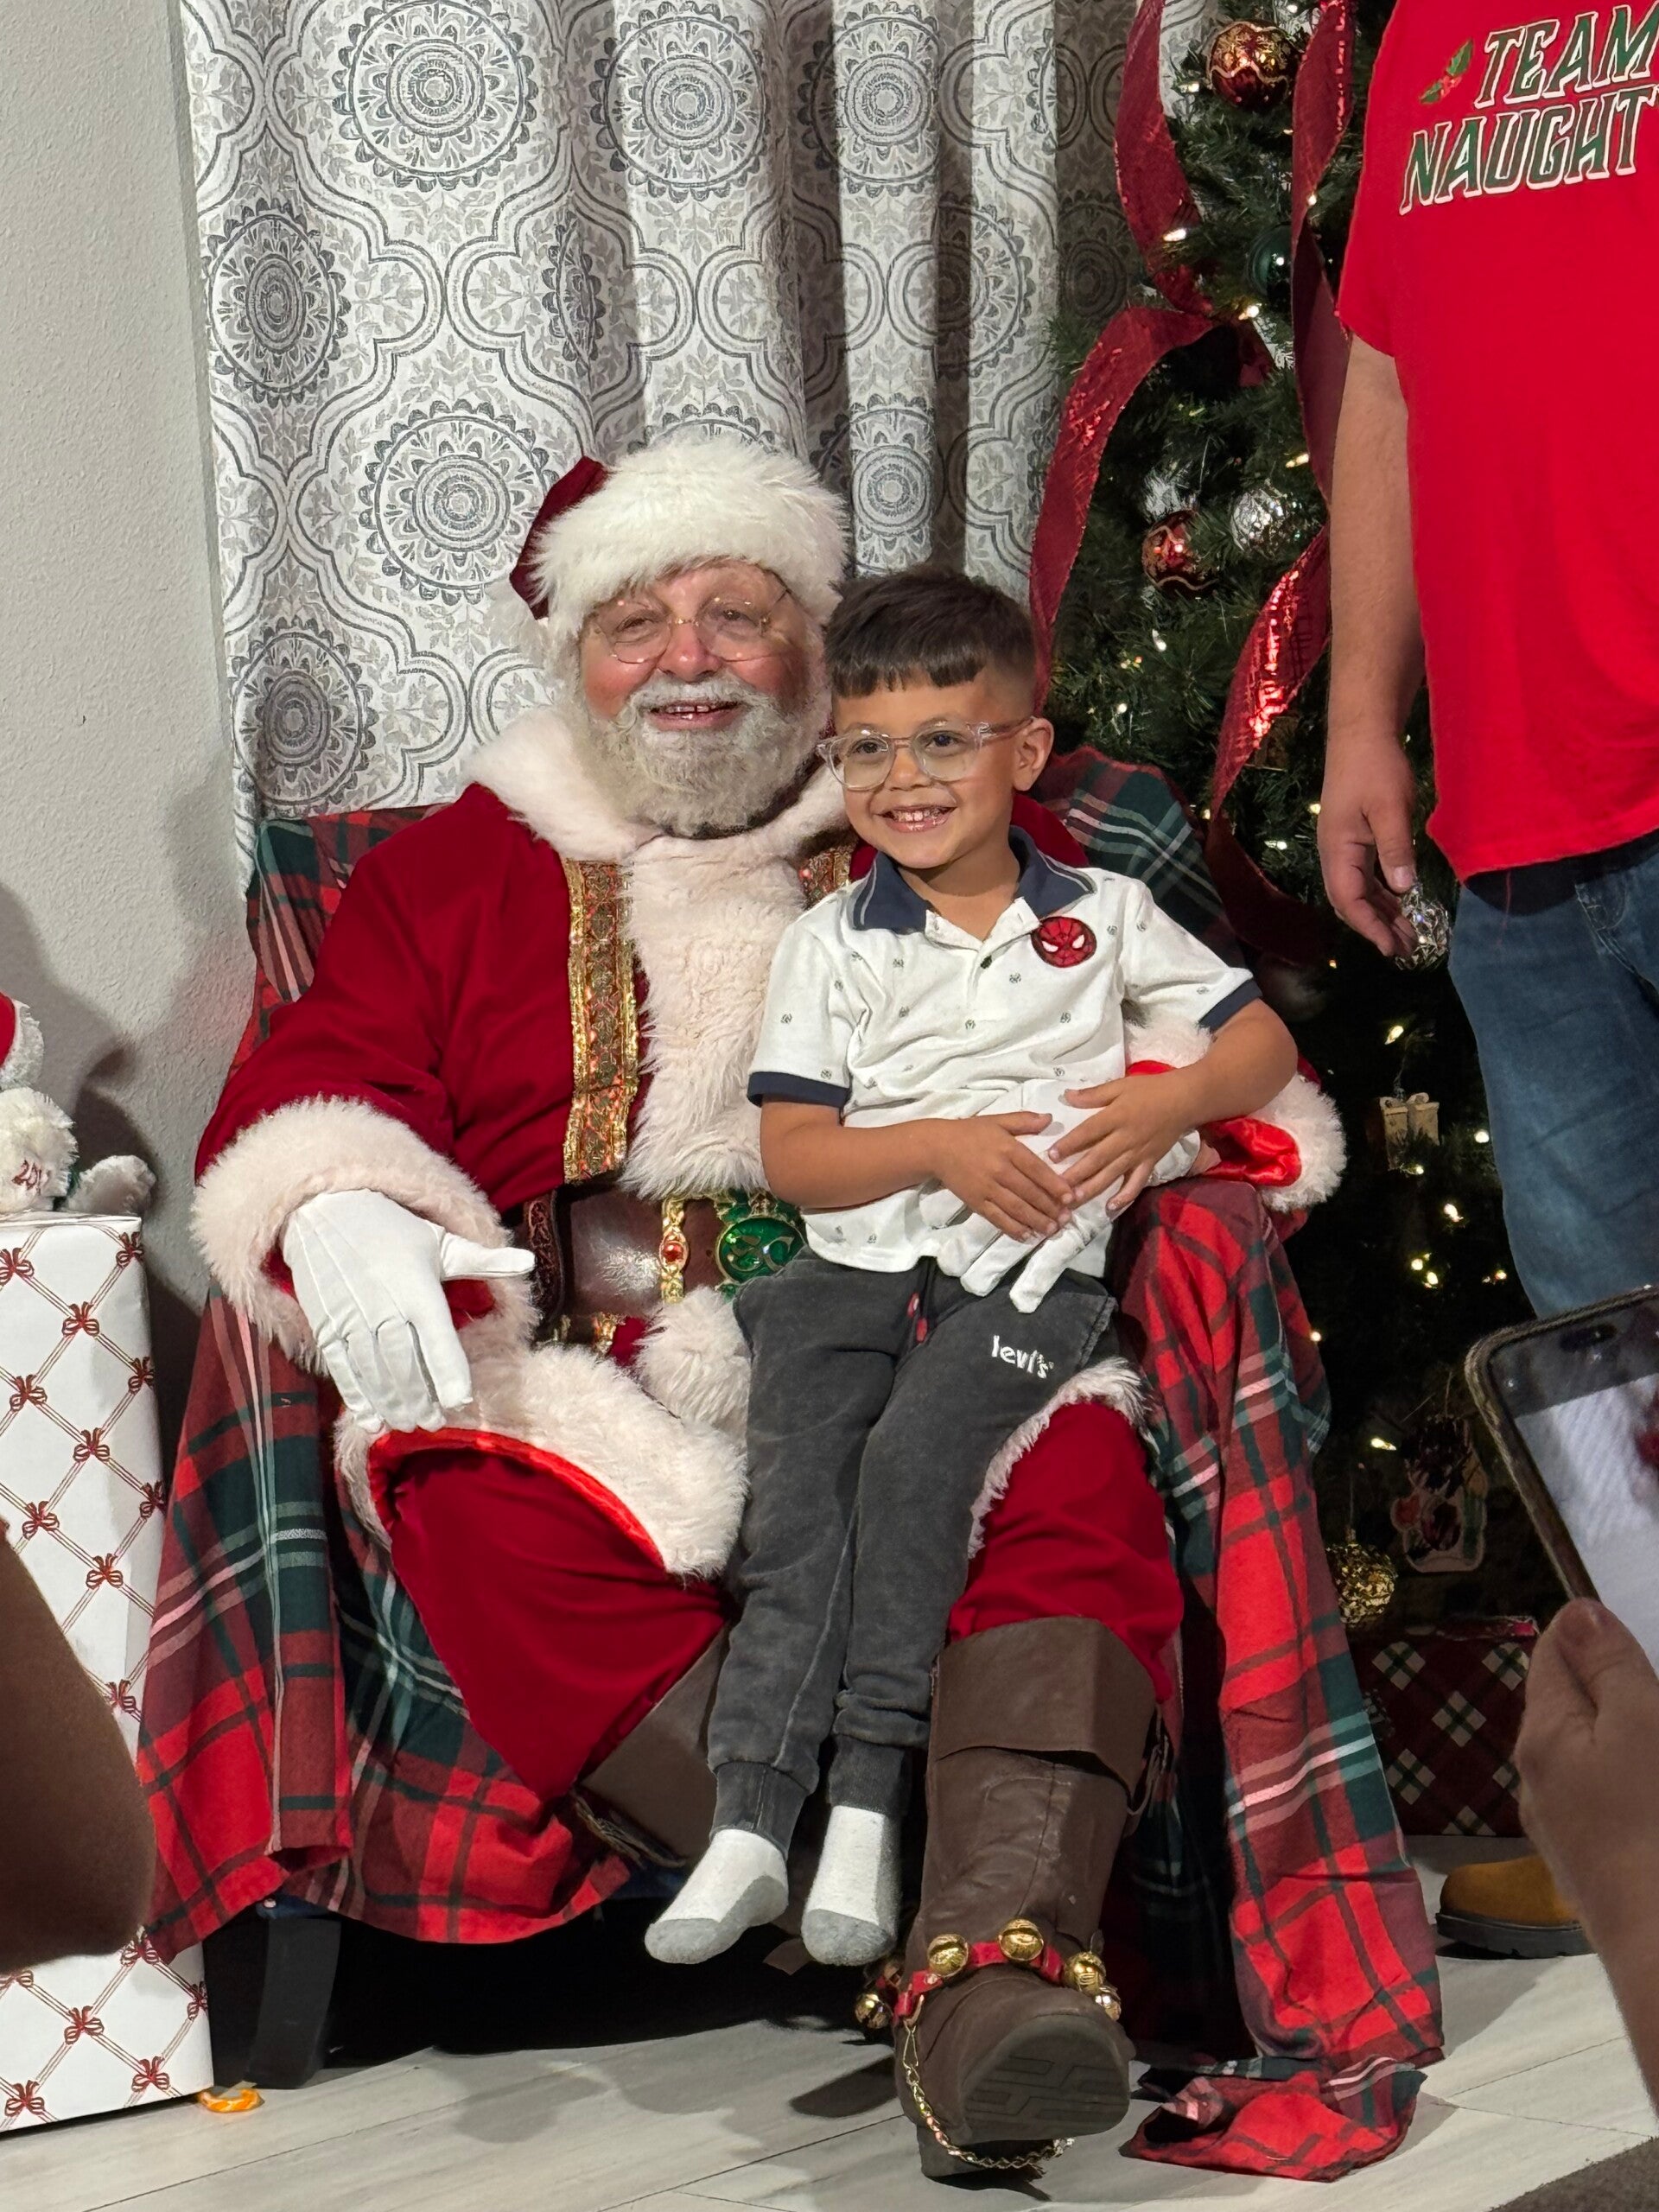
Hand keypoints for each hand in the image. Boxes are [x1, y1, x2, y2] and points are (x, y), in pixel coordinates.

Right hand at [281, 1189, 533, 1435]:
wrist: (325, 1212)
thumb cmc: (393, 1230)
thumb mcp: (441, 1241)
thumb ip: (484, 1260)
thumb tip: (530, 1262)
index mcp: (418, 1288)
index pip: (437, 1338)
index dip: (448, 1372)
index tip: (460, 1401)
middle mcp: (384, 1307)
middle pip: (405, 1364)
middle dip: (420, 1399)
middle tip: (434, 1423)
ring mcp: (351, 1319)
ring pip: (375, 1372)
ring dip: (392, 1403)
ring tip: (408, 1425)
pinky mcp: (326, 1327)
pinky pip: (343, 1369)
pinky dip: (357, 1398)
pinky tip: (371, 1421)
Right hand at [929, 1114, 1073, 1243]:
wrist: (936, 1147)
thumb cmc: (970, 1132)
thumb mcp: (998, 1120)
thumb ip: (1025, 1120)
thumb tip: (1050, 1118)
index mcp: (1008, 1148)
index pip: (1037, 1169)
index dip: (1055, 1185)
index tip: (1070, 1197)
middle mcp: (999, 1170)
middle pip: (1029, 1192)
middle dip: (1050, 1208)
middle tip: (1066, 1219)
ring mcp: (987, 1188)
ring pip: (1016, 1208)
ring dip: (1036, 1221)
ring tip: (1052, 1230)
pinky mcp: (976, 1202)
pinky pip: (997, 1218)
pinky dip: (1013, 1228)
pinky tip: (1027, 1235)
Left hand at [1048, 1073, 1198, 1212]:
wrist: (1185, 1100)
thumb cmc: (1150, 1090)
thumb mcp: (1120, 1085)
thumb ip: (1093, 1094)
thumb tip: (1067, 1097)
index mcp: (1117, 1116)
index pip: (1088, 1132)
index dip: (1069, 1144)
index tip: (1051, 1155)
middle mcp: (1126, 1138)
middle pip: (1097, 1158)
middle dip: (1076, 1173)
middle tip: (1056, 1187)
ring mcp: (1139, 1153)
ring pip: (1112, 1174)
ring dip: (1093, 1188)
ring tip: (1074, 1199)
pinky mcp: (1150, 1162)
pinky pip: (1137, 1182)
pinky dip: (1125, 1196)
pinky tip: (1111, 1207)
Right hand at [1317, 728, 1418, 957]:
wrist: (1362, 732)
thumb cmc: (1375, 767)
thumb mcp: (1390, 808)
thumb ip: (1395, 849)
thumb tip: (1404, 890)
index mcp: (1338, 850)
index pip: (1349, 900)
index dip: (1369, 928)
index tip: (1391, 948)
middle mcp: (1335, 854)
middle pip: (1351, 902)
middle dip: (1376, 928)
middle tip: (1406, 950)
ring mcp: (1344, 846)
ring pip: (1359, 891)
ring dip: (1381, 914)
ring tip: (1407, 935)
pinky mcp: (1355, 838)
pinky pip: (1366, 876)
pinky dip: (1383, 894)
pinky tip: (1400, 903)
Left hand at [1516, 1600, 1658, 1948]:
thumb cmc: (1656, 1824)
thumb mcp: (1641, 1725)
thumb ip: (1609, 1668)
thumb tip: (1575, 1611)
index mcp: (1540, 1735)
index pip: (1552, 1653)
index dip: (1592, 1631)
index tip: (1636, 1627)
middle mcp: (1538, 1782)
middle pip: (1571, 1707)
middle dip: (1616, 1688)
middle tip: (1655, 1680)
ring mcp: (1567, 1833)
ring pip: (1594, 1760)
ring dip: (1629, 1739)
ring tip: (1652, 1732)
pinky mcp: (1598, 1872)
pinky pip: (1612, 1805)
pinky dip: (1637, 1784)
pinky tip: (1651, 1787)